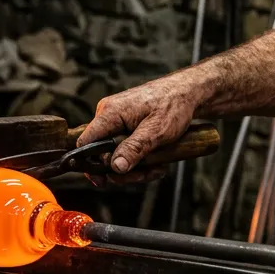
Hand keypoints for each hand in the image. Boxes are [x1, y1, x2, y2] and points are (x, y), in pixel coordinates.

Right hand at [77, 71, 201, 174]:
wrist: (188, 94)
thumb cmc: (174, 105)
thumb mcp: (156, 131)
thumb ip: (134, 149)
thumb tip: (115, 167)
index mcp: (110, 113)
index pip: (86, 141)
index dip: (90, 163)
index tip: (103, 179)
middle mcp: (109, 117)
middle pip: (102, 154)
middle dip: (123, 170)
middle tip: (144, 175)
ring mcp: (117, 123)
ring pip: (116, 156)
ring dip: (135, 168)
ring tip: (155, 168)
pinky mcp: (126, 128)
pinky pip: (125, 150)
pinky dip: (140, 161)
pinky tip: (156, 163)